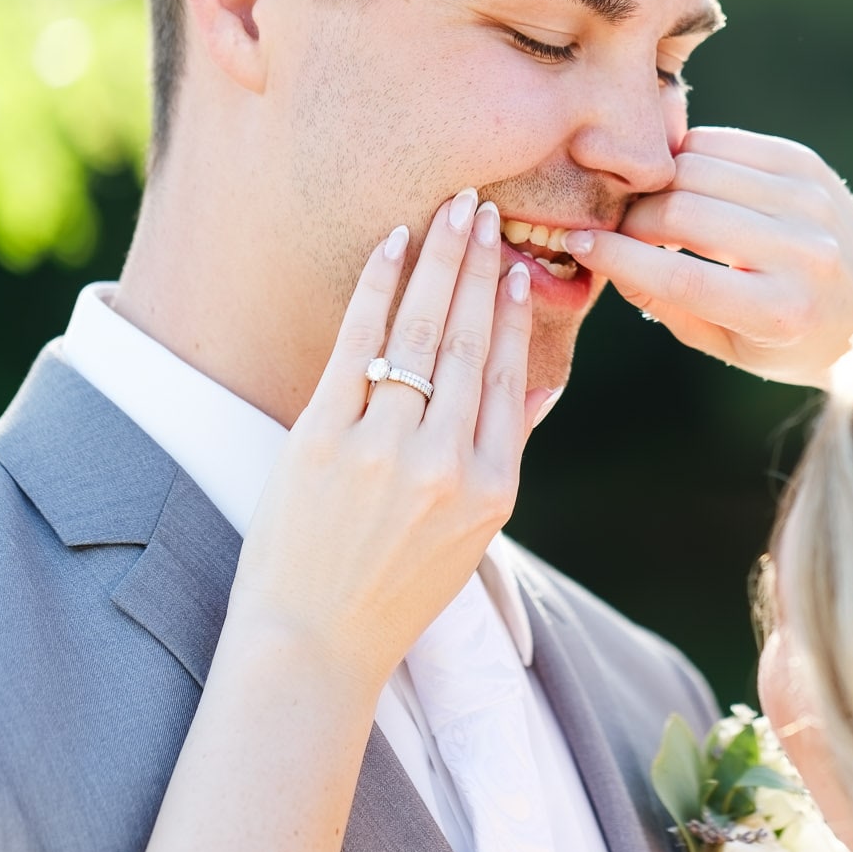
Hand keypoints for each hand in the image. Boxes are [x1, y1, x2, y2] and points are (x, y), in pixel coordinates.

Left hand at [223, 191, 549, 694]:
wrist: (315, 640)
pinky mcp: (322, 438)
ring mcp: (383, 449)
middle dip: (480, 267)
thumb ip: (502, 454)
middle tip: (484, 210)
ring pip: (420, 332)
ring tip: (451, 214)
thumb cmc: (394, 588)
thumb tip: (537, 390)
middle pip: (468, 341)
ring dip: (440, 262)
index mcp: (491, 488)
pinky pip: (357, 343)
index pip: (507, 377)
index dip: (512, 314)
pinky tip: (393, 245)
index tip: (517, 266)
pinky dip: (378, 286)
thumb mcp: (472, 535)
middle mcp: (444, 463)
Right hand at [565, 128, 852, 388]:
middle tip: (616, 230)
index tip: (578, 245)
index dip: (618, 257)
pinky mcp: (806, 165)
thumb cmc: (792, 339)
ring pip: (697, 167)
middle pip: (684, 211)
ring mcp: (808, 200)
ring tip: (645, 207)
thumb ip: (666, 304)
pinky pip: (722, 143)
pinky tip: (679, 181)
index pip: (680, 275)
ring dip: (656, 184)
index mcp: (779, 311)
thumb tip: (603, 256)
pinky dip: (687, 157)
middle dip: (634, 218)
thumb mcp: (729, 346)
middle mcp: (801, 251)